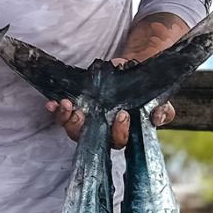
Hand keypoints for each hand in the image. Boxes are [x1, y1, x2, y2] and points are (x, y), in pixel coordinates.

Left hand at [46, 61, 175, 148]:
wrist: (129, 70)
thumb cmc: (142, 89)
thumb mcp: (154, 98)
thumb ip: (161, 109)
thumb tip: (158, 116)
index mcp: (122, 132)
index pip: (118, 141)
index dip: (119, 132)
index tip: (122, 115)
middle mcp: (103, 132)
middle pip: (91, 140)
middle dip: (85, 128)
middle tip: (83, 113)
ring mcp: (88, 122)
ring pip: (74, 131)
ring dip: (67, 120)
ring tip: (66, 105)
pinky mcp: (76, 111)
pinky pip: (63, 116)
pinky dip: (57, 111)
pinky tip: (52, 103)